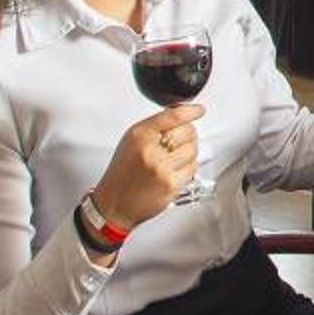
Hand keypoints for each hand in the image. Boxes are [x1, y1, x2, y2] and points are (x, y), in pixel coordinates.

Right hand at [95, 102, 203, 227]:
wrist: (114, 204)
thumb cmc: (122, 174)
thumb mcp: (130, 142)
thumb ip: (153, 128)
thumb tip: (180, 118)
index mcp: (138, 134)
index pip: (173, 116)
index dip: (191, 111)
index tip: (199, 110)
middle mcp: (149, 149)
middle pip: (188, 132)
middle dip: (189, 135)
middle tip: (182, 141)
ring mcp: (161, 167)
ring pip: (193, 150)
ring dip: (189, 153)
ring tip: (175, 159)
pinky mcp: (171, 184)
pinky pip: (192, 168)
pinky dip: (188, 169)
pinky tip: (175, 171)